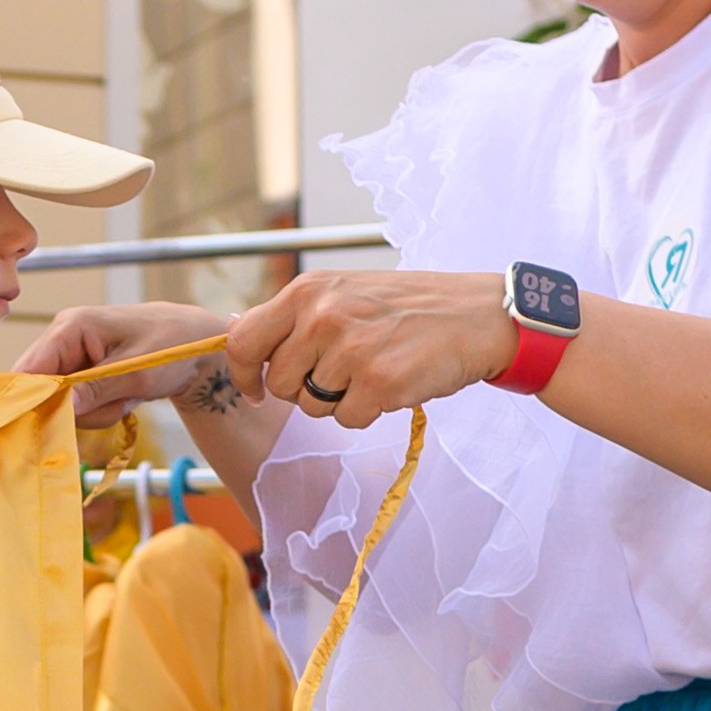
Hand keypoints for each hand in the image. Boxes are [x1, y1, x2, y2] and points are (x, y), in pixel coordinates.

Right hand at [16, 301, 248, 430]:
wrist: (197, 346)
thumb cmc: (172, 346)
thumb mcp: (136, 373)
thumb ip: (96, 389)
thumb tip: (60, 408)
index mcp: (71, 326)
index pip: (30, 369)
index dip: (32, 400)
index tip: (51, 426)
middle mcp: (63, 339)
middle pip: (42, 391)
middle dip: (76, 409)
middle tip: (116, 403)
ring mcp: (71, 357)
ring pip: (60, 404)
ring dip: (95, 412)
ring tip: (127, 396)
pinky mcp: (80, 372)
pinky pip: (76, 405)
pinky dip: (100, 410)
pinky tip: (123, 397)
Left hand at [235, 268, 510, 424]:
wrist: (476, 315)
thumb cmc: (408, 307)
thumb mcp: (344, 291)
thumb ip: (293, 316)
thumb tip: (233, 334)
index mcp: (308, 290)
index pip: (243, 341)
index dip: (242, 373)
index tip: (255, 390)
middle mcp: (323, 316)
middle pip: (277, 383)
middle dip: (302, 389)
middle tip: (342, 371)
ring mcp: (350, 350)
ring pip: (312, 405)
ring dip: (339, 399)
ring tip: (373, 368)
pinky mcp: (378, 383)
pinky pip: (347, 420)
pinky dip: (368, 411)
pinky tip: (392, 382)